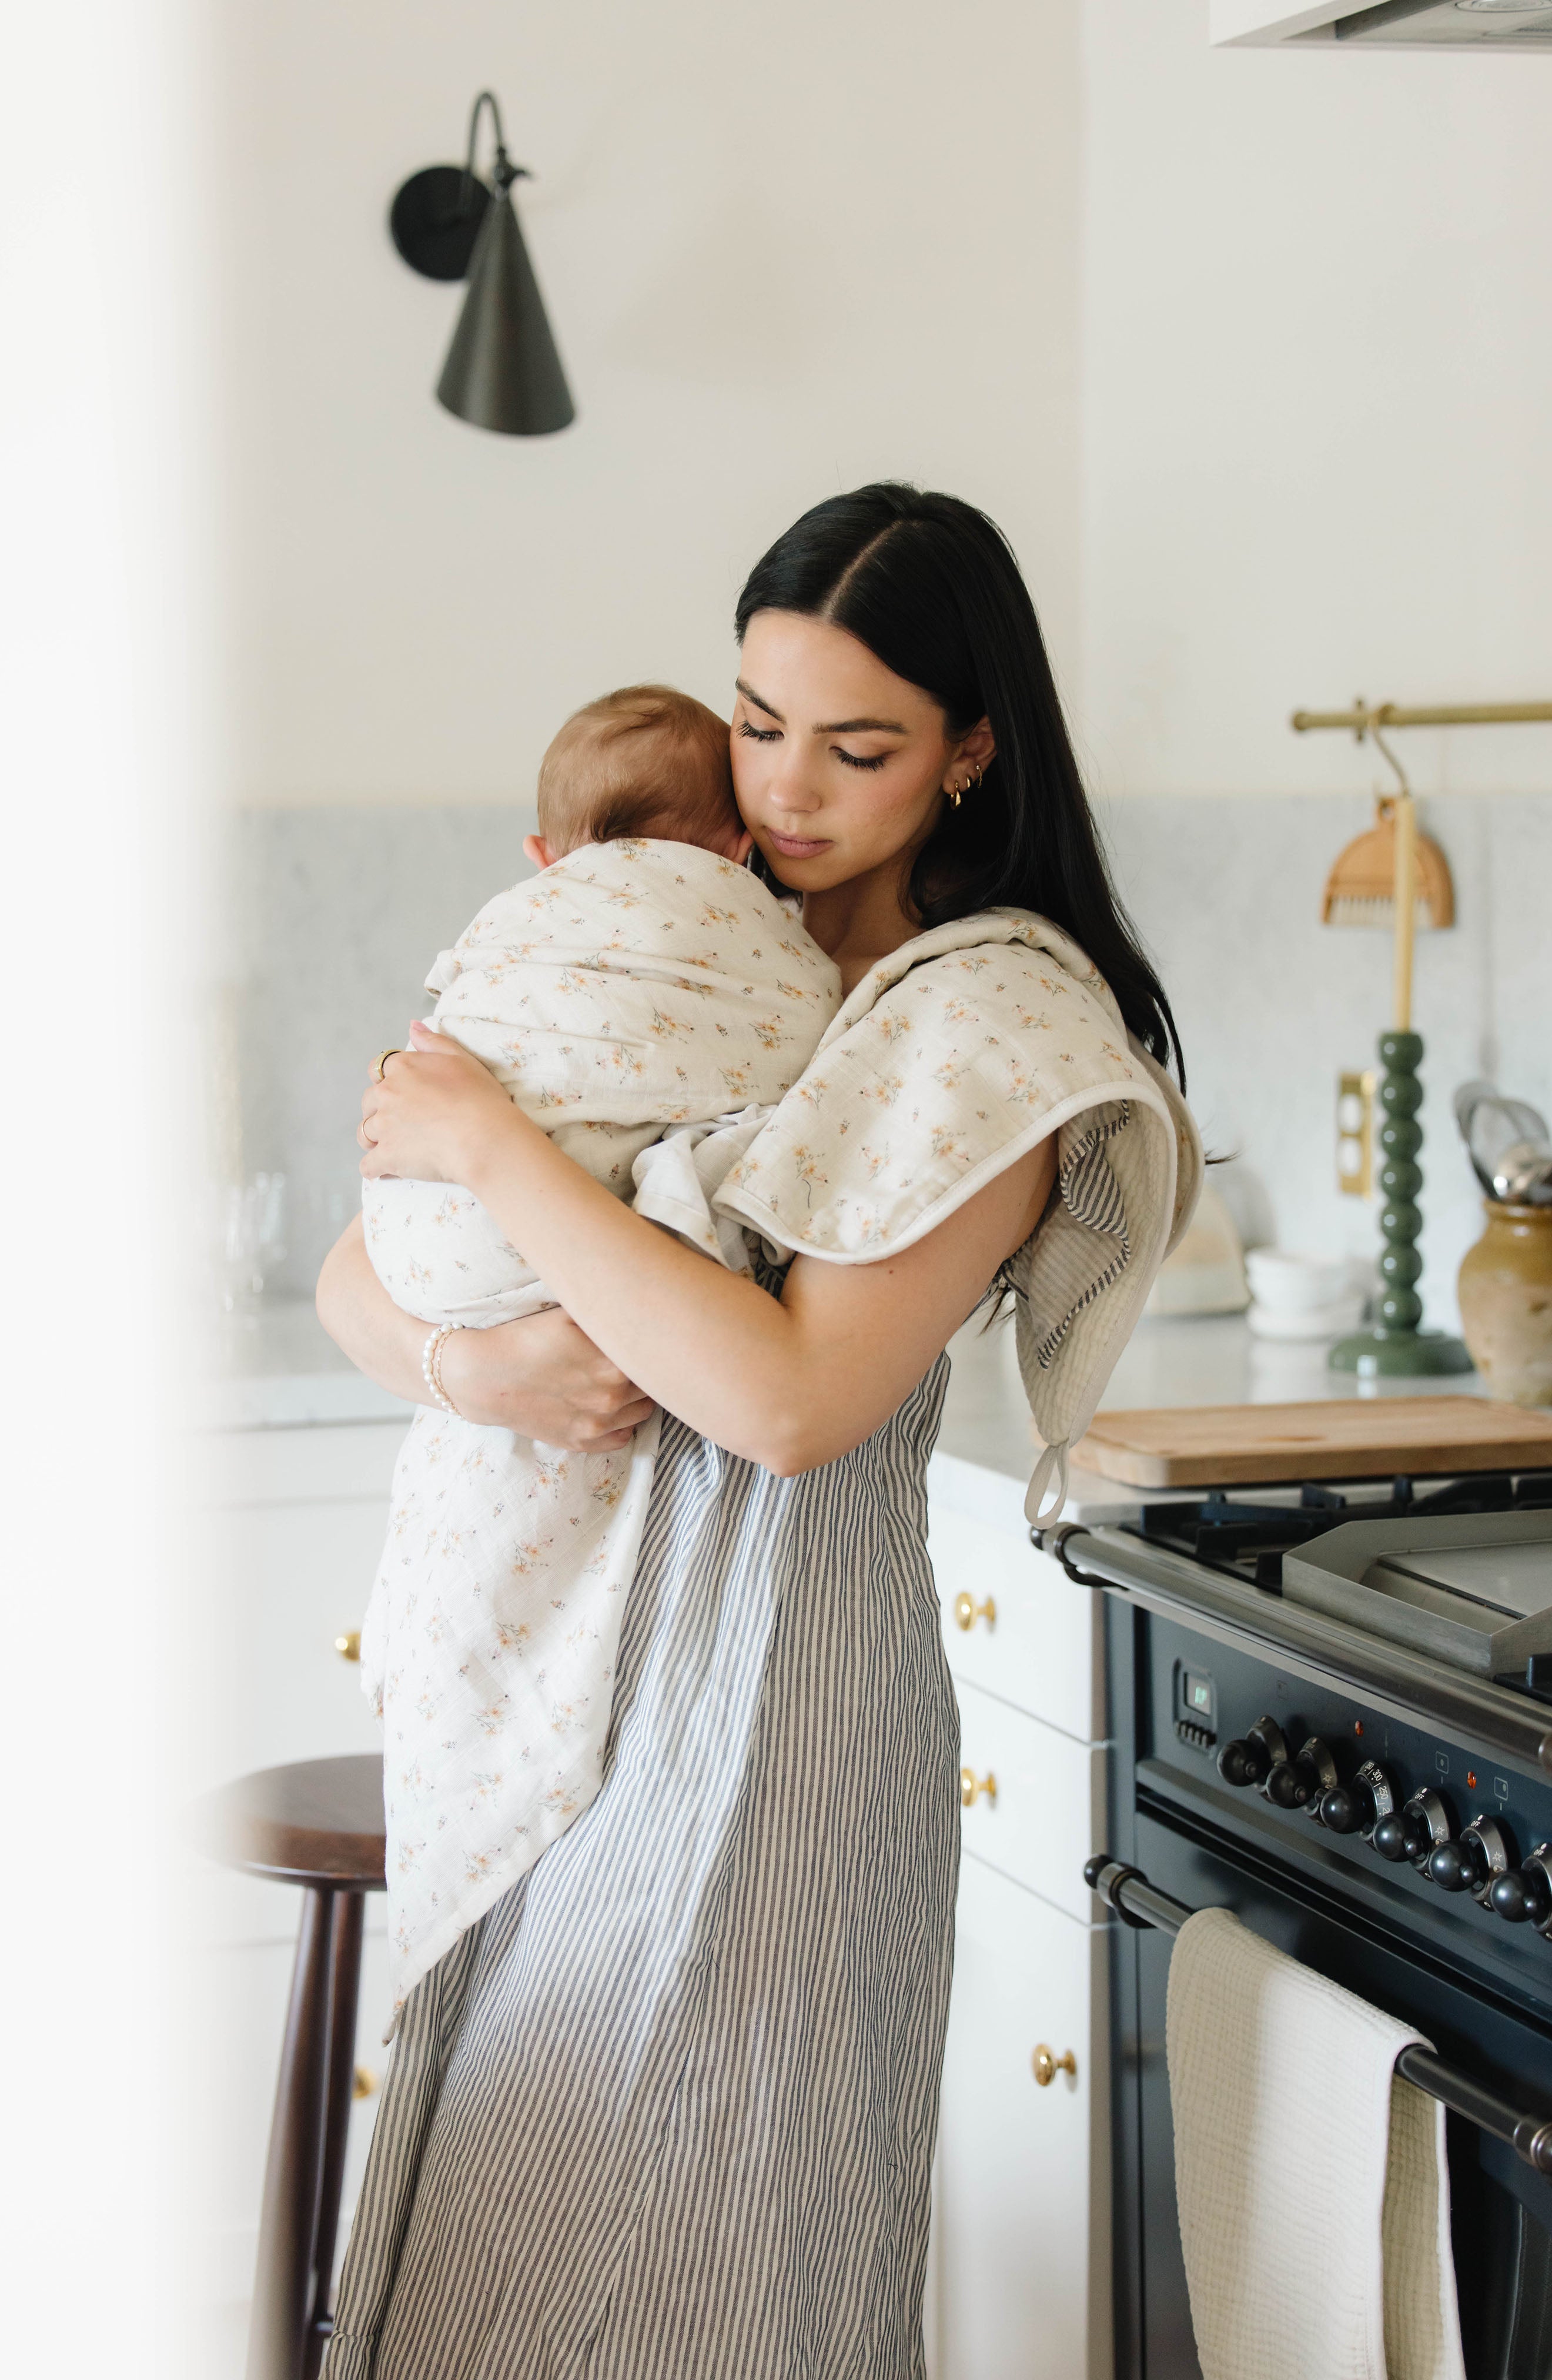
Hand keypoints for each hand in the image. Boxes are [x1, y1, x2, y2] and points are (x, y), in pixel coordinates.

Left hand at [358, 1022, 519, 1183]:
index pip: (379, 1069)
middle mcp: (387, 1094)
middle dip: (380, 1111)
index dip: (389, 1081)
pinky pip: (368, 1166)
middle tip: (403, 1122)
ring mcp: (384, 1126)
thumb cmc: (480, 1098)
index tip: (404, 1093)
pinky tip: (387, 1171)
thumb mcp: (461, 1059)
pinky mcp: (387, 1156)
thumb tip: (411, 1026)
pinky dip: (376, 1169)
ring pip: (365, 1133)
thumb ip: (432, 1042)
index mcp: (403, 1068)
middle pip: (368, 1101)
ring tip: (395, 1147)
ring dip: (375, 1140)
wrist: (485, 1137)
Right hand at [442, 1307, 656, 1450]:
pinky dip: (622, 1423)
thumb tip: (640, 1308)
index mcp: (613, 1363)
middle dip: (648, 1370)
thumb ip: (610, 1317)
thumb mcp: (571, 1316)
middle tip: (634, 1356)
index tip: (649, 1337)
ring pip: (643, 1412)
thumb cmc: (527, 1339)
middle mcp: (611, 1397)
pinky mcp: (581, 1442)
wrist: (486, 1377)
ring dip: (639, 1397)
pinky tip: (610, 1406)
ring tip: (623, 1380)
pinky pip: (622, 1437)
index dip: (654, 1346)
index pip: (657, 1358)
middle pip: (654, 1385)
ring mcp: (597, 1424)